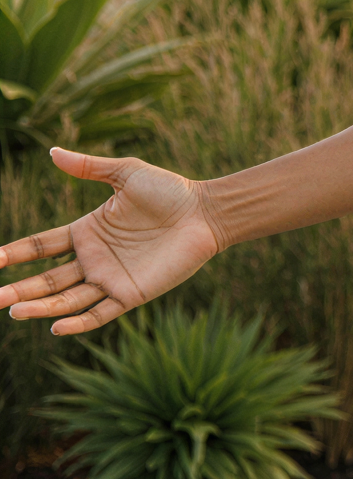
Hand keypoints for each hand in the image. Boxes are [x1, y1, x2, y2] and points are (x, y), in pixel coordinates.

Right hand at [0, 148, 221, 333]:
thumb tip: (52, 152)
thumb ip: (89, 166)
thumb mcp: (126, 173)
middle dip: (18, 289)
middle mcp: (92, 259)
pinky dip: (78, 322)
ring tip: (13, 311)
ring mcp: (110, 278)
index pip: (39, 246)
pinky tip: (56, 326)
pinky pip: (100, 313)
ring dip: (40, 307)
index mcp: (85, 231)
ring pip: (66, 299)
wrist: (206, 211)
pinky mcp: (131, 294)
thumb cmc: (171, 190)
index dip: (13, 254)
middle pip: (46, 279)